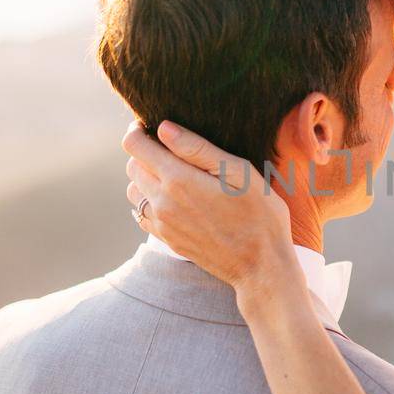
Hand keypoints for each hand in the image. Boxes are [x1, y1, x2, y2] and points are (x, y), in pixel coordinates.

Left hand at [123, 120, 296, 290]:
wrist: (261, 266)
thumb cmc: (259, 215)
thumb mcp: (238, 172)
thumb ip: (197, 148)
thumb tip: (164, 128)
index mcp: (178, 180)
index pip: (134, 146)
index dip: (138, 130)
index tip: (153, 126)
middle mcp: (162, 202)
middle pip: (132, 165)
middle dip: (144, 151)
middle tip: (171, 148)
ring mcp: (162, 224)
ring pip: (134, 190)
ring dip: (146, 177)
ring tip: (174, 174)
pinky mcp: (167, 239)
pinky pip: (142, 213)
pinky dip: (150, 200)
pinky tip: (174, 198)